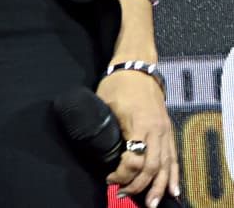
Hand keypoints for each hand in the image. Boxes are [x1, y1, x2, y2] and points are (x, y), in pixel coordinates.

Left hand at [98, 70, 178, 206]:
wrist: (138, 69)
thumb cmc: (118, 84)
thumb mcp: (104, 102)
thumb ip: (102, 124)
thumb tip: (90, 143)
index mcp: (139, 123)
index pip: (135, 159)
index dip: (123, 173)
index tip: (110, 178)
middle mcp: (156, 131)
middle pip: (152, 167)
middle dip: (138, 186)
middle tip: (124, 195)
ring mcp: (165, 132)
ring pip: (165, 167)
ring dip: (158, 187)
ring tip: (150, 203)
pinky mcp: (169, 132)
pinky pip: (174, 159)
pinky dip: (173, 176)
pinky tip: (172, 190)